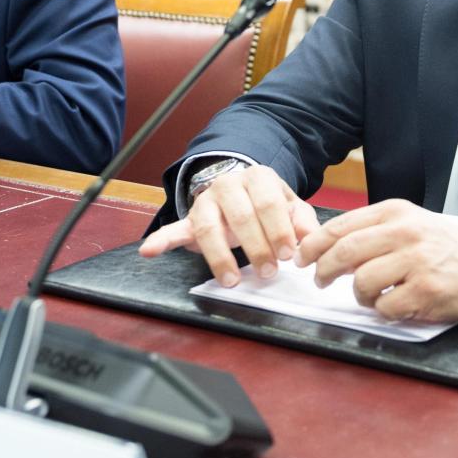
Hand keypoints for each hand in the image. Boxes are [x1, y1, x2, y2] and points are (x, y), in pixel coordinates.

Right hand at [139, 165, 319, 286]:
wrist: (241, 188)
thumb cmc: (268, 202)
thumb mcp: (291, 205)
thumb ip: (302, 221)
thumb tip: (309, 240)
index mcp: (258, 177)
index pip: (268, 203)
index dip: (279, 230)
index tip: (288, 254)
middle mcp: (229, 184)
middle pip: (241, 216)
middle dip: (256, 246)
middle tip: (268, 271)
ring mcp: (207, 201)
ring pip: (210, 227)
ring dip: (221, 256)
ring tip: (231, 280)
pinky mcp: (190, 219)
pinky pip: (174, 228)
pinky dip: (161, 240)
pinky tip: (149, 250)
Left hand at [297, 200, 457, 321]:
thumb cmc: (452, 247)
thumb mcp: (414, 224)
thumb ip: (376, 231)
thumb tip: (328, 246)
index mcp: (398, 212)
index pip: (341, 226)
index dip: (314, 244)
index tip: (303, 257)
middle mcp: (405, 233)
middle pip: (343, 252)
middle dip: (322, 271)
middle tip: (318, 282)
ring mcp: (416, 263)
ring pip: (360, 282)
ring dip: (357, 296)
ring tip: (368, 297)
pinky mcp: (427, 292)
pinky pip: (385, 307)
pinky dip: (383, 312)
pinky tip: (395, 306)